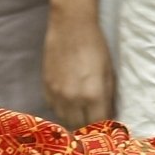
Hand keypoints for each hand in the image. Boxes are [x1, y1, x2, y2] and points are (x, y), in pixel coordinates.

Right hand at [43, 7, 115, 127]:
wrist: (71, 26)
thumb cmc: (96, 46)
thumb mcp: (109, 72)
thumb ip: (108, 96)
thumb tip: (109, 114)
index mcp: (93, 94)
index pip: (98, 123)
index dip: (103, 128)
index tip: (107, 128)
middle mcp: (73, 98)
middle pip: (79, 126)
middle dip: (88, 127)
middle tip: (94, 123)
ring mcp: (56, 94)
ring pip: (64, 119)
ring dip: (74, 119)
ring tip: (82, 114)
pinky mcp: (45, 88)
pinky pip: (53, 108)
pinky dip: (62, 109)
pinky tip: (70, 102)